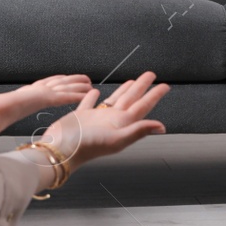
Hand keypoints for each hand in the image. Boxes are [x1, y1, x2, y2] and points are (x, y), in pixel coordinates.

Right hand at [0, 74, 93, 139]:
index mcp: (22, 93)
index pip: (43, 85)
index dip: (56, 82)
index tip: (65, 80)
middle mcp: (31, 90)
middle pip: (56, 82)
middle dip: (71, 80)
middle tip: (84, 79)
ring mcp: (36, 93)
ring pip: (62, 86)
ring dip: (77, 85)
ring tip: (90, 84)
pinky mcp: (40, 99)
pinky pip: (62, 97)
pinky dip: (74, 95)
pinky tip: (85, 94)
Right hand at [41, 71, 168, 173]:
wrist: (61, 151)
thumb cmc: (87, 146)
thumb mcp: (117, 138)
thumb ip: (139, 130)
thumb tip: (162, 127)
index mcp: (122, 124)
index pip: (142, 106)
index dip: (154, 95)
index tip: (164, 86)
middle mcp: (112, 120)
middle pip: (131, 99)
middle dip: (141, 87)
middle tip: (151, 75)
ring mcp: (97, 118)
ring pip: (114, 100)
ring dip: (123, 90)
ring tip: (131, 82)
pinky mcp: (81, 116)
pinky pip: (89, 103)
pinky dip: (93, 96)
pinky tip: (95, 91)